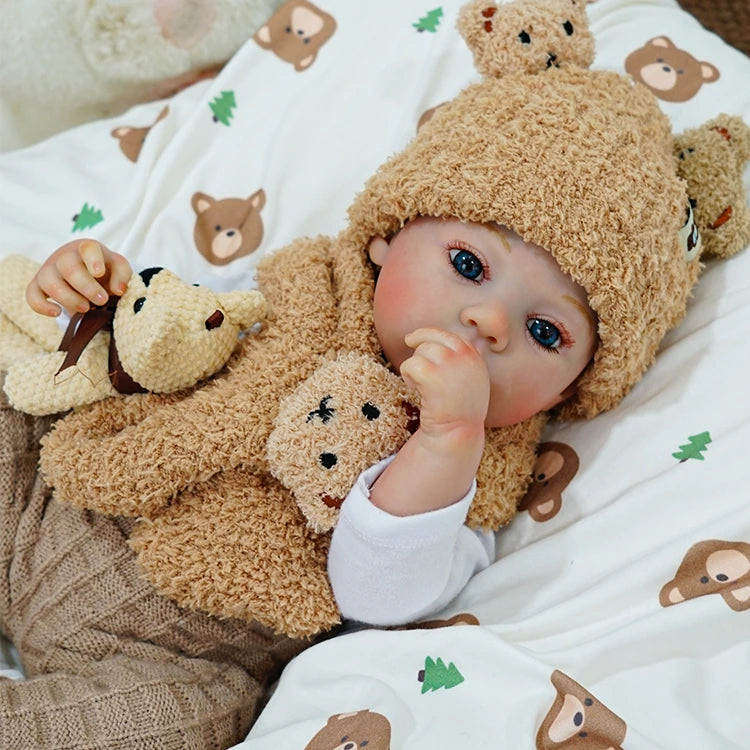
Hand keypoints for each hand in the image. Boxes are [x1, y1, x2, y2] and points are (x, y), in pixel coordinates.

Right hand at [26, 239, 131, 316]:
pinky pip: (31, 295)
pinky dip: (41, 306)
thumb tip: (118, 290)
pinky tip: (57, 312)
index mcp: (87, 249)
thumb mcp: (118, 267)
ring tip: (85, 308)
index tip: (99, 273)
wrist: (84, 269)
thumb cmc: (103, 268)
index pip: (88, 248)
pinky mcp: (38, 285)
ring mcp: (49, 270)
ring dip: (69, 299)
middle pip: (69, 269)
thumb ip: (123, 275)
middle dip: (87, 288)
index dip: (93, 260)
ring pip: (50, 283)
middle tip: (101, 300)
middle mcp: (64, 257)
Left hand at [401, 327, 489, 442]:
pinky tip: (416, 390)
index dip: (429, 336)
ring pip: (419, 350)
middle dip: (420, 354)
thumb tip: (436, 339)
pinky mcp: (432, 374)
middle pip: (431, 339)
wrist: (458, 433)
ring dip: (414, 367)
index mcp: (474, 356)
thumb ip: (462, 359)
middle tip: (418, 373)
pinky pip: (409, 364)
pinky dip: (407, 376)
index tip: (413, 341)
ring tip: (422, 386)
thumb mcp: (471, 380)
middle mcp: (464, 355)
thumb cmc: (461, 411)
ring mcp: (449, 363)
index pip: (449, 336)